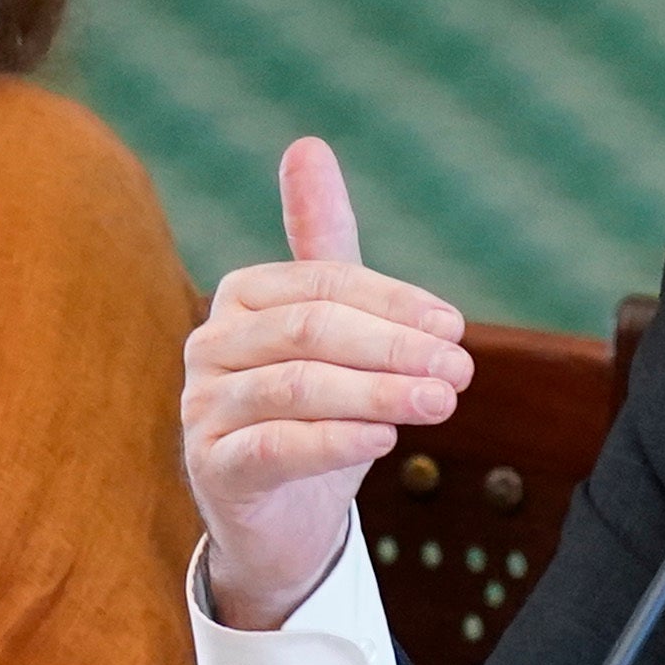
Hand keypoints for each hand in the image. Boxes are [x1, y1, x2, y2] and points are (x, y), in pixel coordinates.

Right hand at [179, 137, 470, 629]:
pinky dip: (337, 440)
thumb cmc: (313, 412)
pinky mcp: (213, 467)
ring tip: (441, 403)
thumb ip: (325, 246)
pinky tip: (388, 441)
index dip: (394, 302)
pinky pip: (276, 446)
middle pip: (311, 329)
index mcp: (243, 297)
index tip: (455, 327)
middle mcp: (211, 344)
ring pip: (297, 386)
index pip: (325, 282)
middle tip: (460, 370)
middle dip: (394, 346)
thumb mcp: (328, 329)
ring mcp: (204, 407)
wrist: (279, 521)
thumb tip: (306, 144)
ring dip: (378, 392)